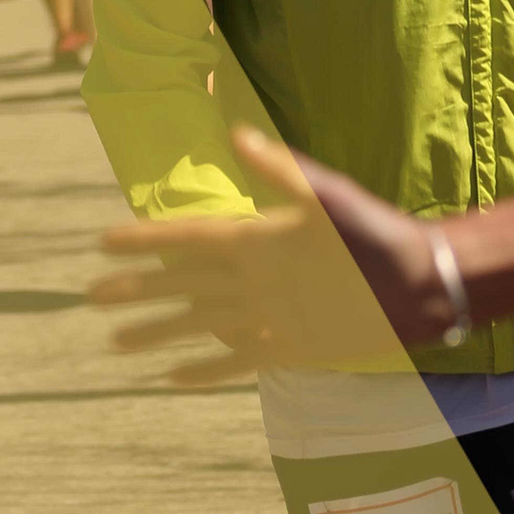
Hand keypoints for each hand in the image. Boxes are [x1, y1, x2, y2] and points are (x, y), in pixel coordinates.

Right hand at [90, 127, 446, 382]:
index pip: (186, 240)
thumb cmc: (377, 233)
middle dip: (135, 290)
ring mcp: (269, 314)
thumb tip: (237, 135)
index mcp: (256, 239)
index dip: (145, 241)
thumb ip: (281, 172)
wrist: (423, 284)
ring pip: (197, 324)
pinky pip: (237, 360)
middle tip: (90, 296)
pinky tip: (169, 377)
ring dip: (156, 332)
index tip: (103, 241)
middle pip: (179, 285)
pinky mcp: (290, 347)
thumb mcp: (328, 199)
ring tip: (115, 341)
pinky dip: (204, 370)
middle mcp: (254, 277)